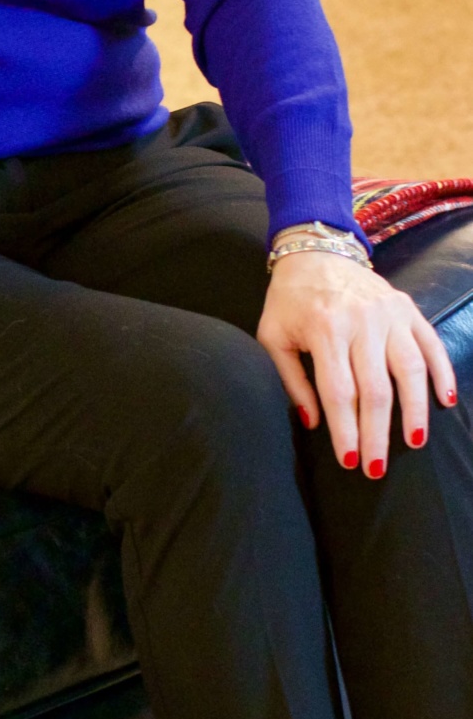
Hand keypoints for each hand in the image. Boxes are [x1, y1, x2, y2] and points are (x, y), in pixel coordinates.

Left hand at [257, 250, 456, 476]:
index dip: (345, 430)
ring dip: (415, 410)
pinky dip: (442, 372)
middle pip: (375, 389)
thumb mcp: (273, 335)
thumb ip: (291, 379)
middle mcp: (361, 320)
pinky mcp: (407, 307)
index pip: (339, 391)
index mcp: (325, 328)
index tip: (349, 461)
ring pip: (409, 370)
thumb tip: (312, 422)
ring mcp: (388, 313)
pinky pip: (431, 344)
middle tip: (378, 467)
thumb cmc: (290, 299)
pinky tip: (445, 401)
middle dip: (377, 434)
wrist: (315, 251)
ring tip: (413, 442)